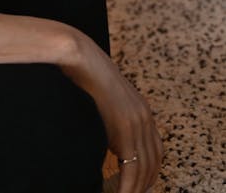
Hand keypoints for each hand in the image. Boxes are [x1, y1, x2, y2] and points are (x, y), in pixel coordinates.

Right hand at [65, 32, 162, 192]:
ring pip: (144, 169)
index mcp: (143, 111)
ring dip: (136, 188)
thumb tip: (113, 144)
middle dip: (145, 184)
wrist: (82, 59)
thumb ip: (116, 121)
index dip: (152, 172)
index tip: (143, 184)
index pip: (157, 151)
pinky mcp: (125, 127)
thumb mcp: (109, 101)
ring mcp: (137, 122)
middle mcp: (145, 117)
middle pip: (154, 162)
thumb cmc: (88, 76)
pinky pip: (131, 167)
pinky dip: (128, 186)